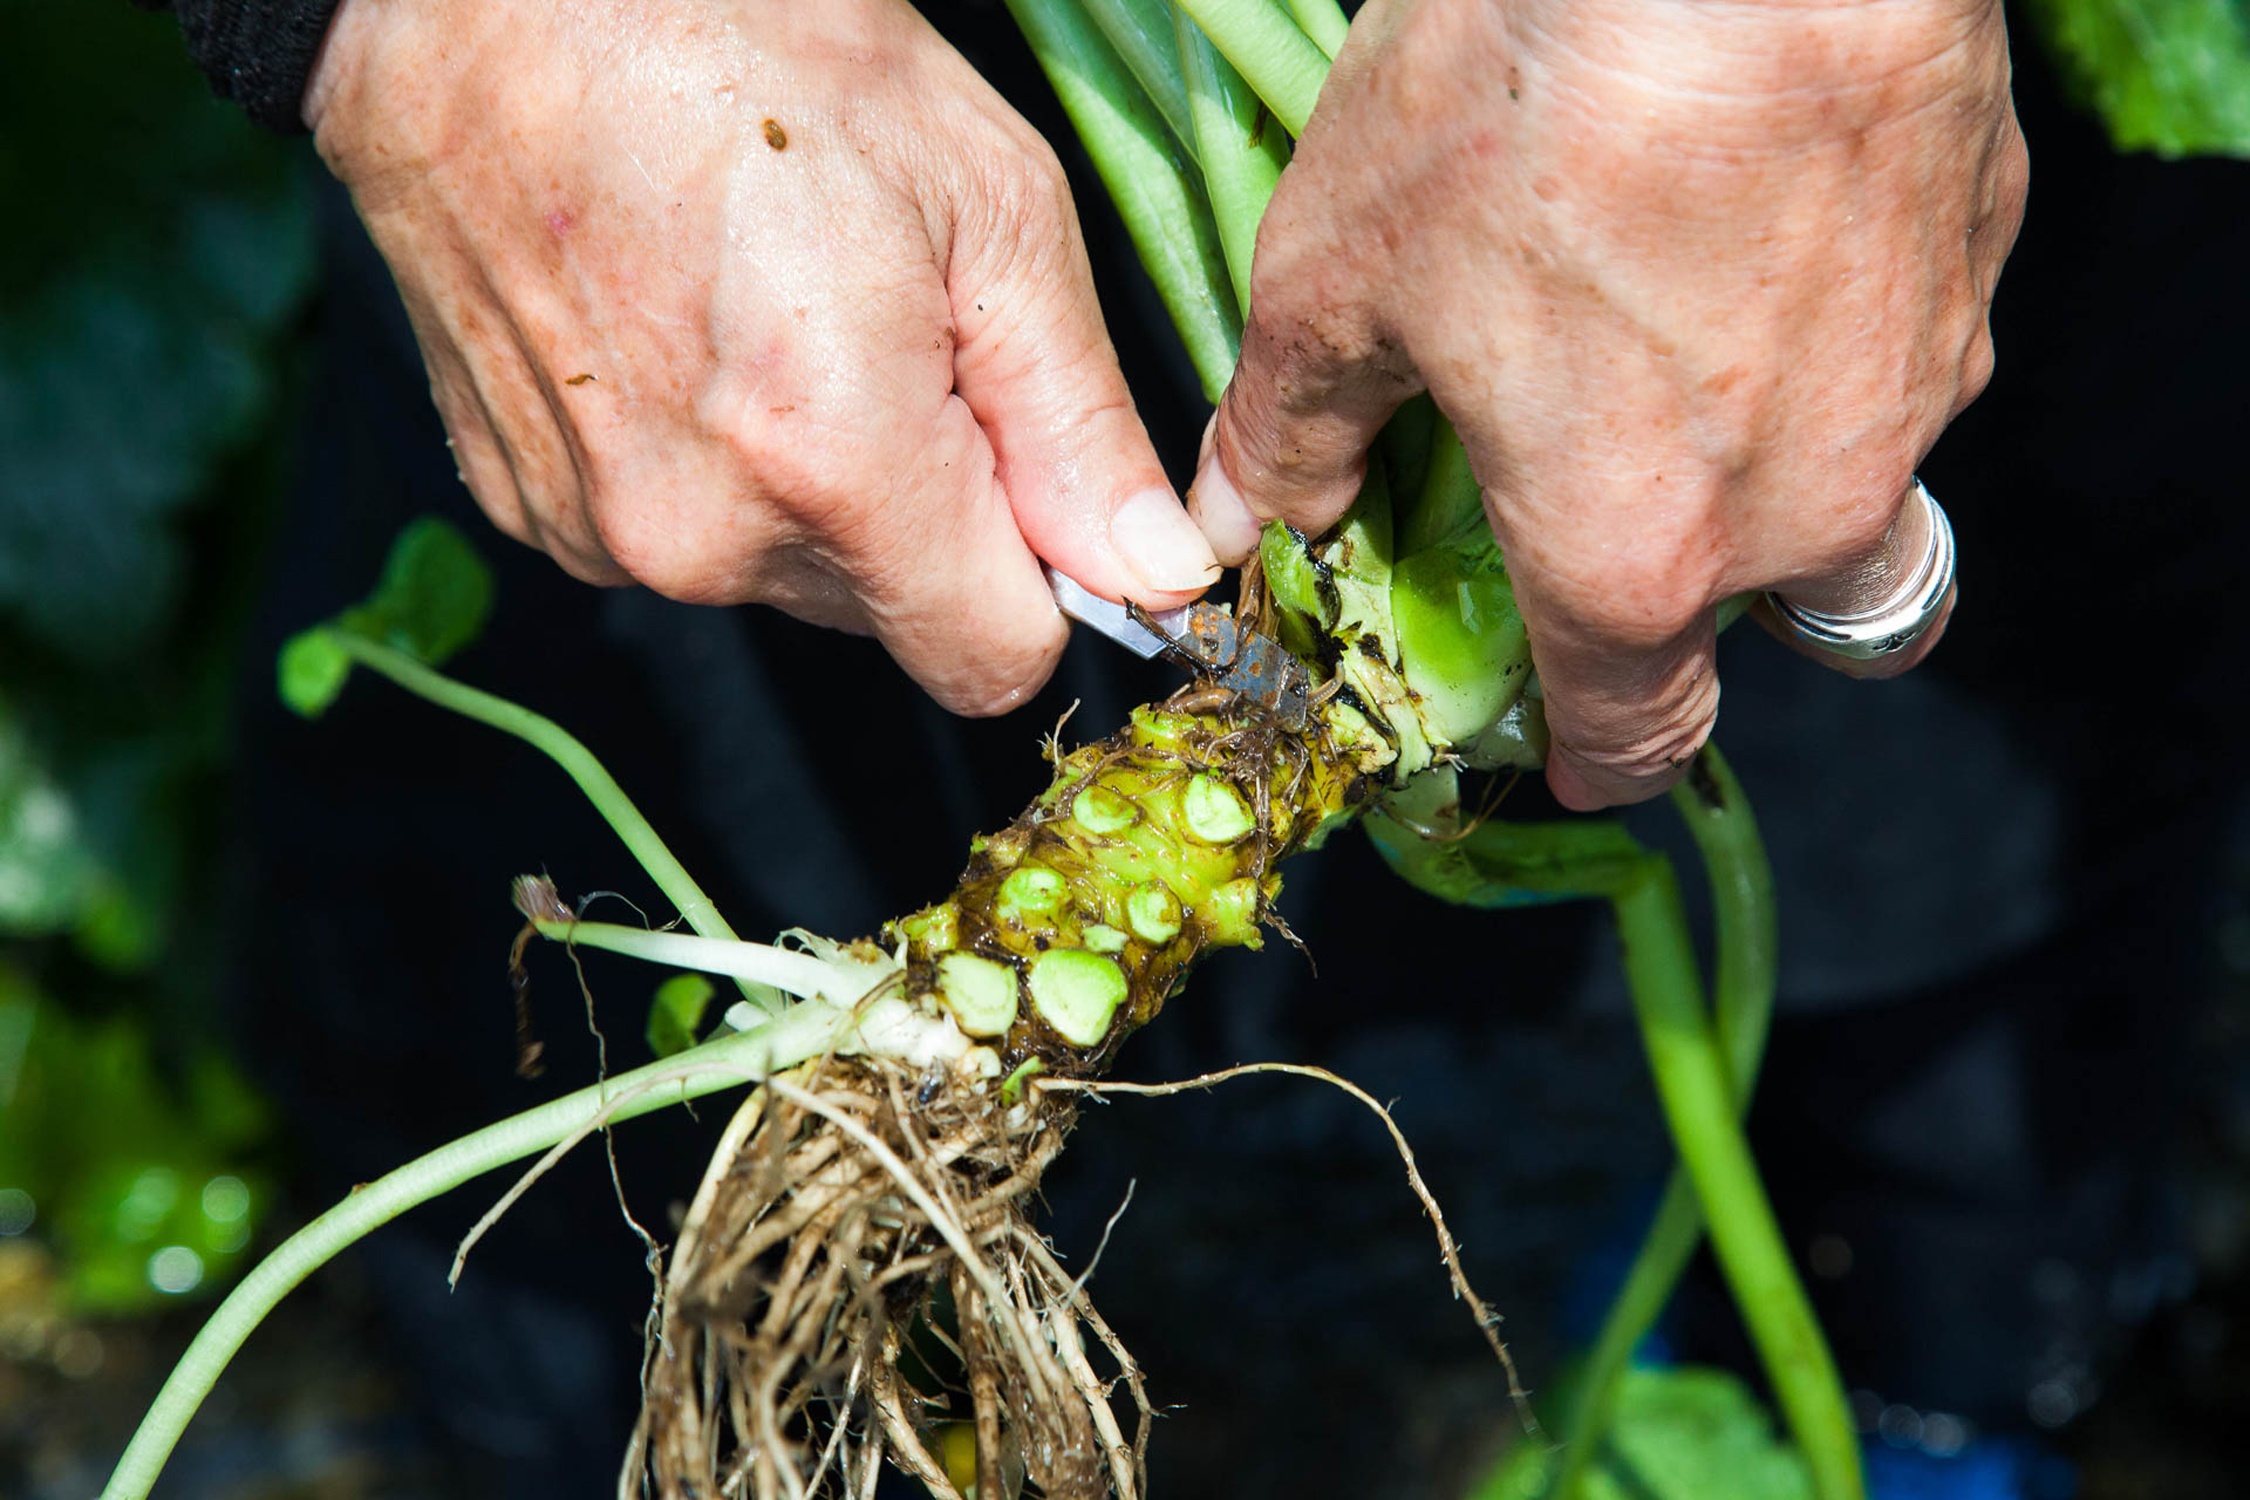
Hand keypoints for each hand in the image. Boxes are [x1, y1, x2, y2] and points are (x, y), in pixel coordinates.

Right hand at [305, 0, 1219, 714]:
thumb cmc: (758, 49)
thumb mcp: (988, 206)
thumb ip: (1078, 426)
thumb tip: (1157, 578)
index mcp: (836, 463)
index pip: (994, 661)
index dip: (1043, 579)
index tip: (1031, 474)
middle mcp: (703, 536)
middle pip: (891, 614)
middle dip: (926, 510)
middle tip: (888, 334)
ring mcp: (598, 531)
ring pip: (784, 577)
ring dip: (815, 488)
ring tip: (776, 318)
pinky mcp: (525, 510)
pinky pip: (676, 538)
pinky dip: (708, 469)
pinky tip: (686, 340)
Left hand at [1188, 0, 2026, 805]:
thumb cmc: (1526, 106)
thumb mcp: (1341, 279)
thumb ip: (1294, 428)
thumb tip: (1241, 515)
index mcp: (1633, 557)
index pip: (1639, 735)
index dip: (1598, 763)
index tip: (1574, 756)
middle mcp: (1798, 514)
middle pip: (1762, 628)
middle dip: (1687, 599)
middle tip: (1611, 507)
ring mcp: (1913, 395)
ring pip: (1859, 497)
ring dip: (1781, 475)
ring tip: (1688, 358)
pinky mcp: (1981, 267)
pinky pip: (1907, 359)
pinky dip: (1836, 341)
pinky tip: (1756, 239)